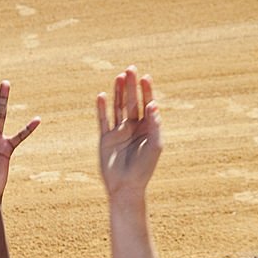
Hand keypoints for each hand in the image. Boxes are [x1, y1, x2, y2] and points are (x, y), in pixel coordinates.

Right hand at [97, 66, 161, 197]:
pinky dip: (102, 108)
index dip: (146, 91)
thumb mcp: (155, 147)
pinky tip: (101, 96)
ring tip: (118, 77)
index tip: (145, 78)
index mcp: (148, 128)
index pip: (147, 104)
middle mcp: (133, 127)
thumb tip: (153, 104)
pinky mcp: (105, 139)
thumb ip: (155, 125)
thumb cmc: (144, 169)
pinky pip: (103, 120)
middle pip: (132, 101)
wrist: (126, 188)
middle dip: (131, 86)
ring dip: (118, 92)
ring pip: (118, 107)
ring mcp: (118, 132)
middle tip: (130, 69)